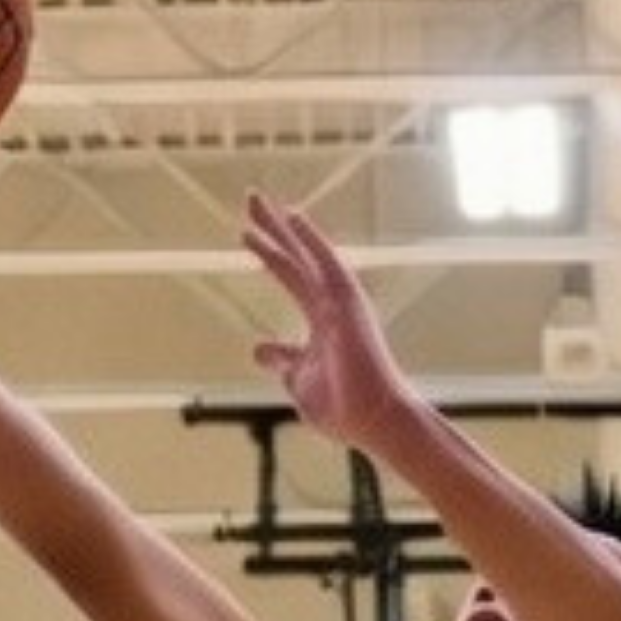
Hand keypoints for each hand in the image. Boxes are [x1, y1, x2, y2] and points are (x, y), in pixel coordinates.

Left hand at [240, 196, 415, 461]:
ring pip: (305, 255)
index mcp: (321, 321)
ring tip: (256, 200)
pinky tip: (292, 216)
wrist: (373, 422)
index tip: (247, 235)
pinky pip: (327, 264)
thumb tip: (259, 349)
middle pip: (296, 258)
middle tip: (250, 198)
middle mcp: (332, 305)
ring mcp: (341, 303)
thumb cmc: (344, 410)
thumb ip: (283, 360)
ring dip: (282, 227)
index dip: (269, 255)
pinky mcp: (349, 305)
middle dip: (272, 229)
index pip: (291, 277)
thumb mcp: (300, 381)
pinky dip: (311, 239)